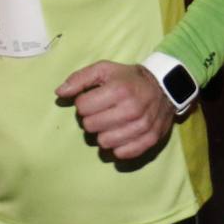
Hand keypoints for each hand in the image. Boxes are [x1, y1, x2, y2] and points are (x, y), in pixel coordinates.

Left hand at [56, 61, 175, 159]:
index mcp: (118, 90)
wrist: (164, 87)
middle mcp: (131, 109)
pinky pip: (121, 154)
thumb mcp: (104, 69)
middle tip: (103, 111)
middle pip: (90, 126)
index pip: (82, 107)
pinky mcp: (150, 140)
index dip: (84, 102)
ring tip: (112, 123)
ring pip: (103, 143)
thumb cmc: (128, 78)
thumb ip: (79, 79)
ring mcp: (142, 127)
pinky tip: (121, 134)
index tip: (95, 98)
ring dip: (104, 133)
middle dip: (92, 118)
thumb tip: (59, 93)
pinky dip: (118, 146)